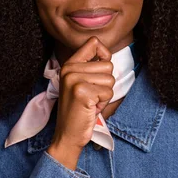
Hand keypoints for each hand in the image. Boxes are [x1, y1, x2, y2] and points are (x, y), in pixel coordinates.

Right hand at [46, 36, 113, 169]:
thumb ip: (91, 67)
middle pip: (108, 65)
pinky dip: (104, 103)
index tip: (99, 72)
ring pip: (110, 79)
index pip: (94, 43)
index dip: (105, 55)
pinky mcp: (82, 92)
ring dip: (105, 94)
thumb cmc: (80, 109)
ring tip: (91, 101)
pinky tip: (91, 108)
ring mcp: (74, 80)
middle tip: (92, 95)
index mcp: (69, 64)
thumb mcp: (81, 82)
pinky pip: (108, 92)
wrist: (67, 134)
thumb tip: (107, 55)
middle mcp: (70, 69)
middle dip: (106, 84)